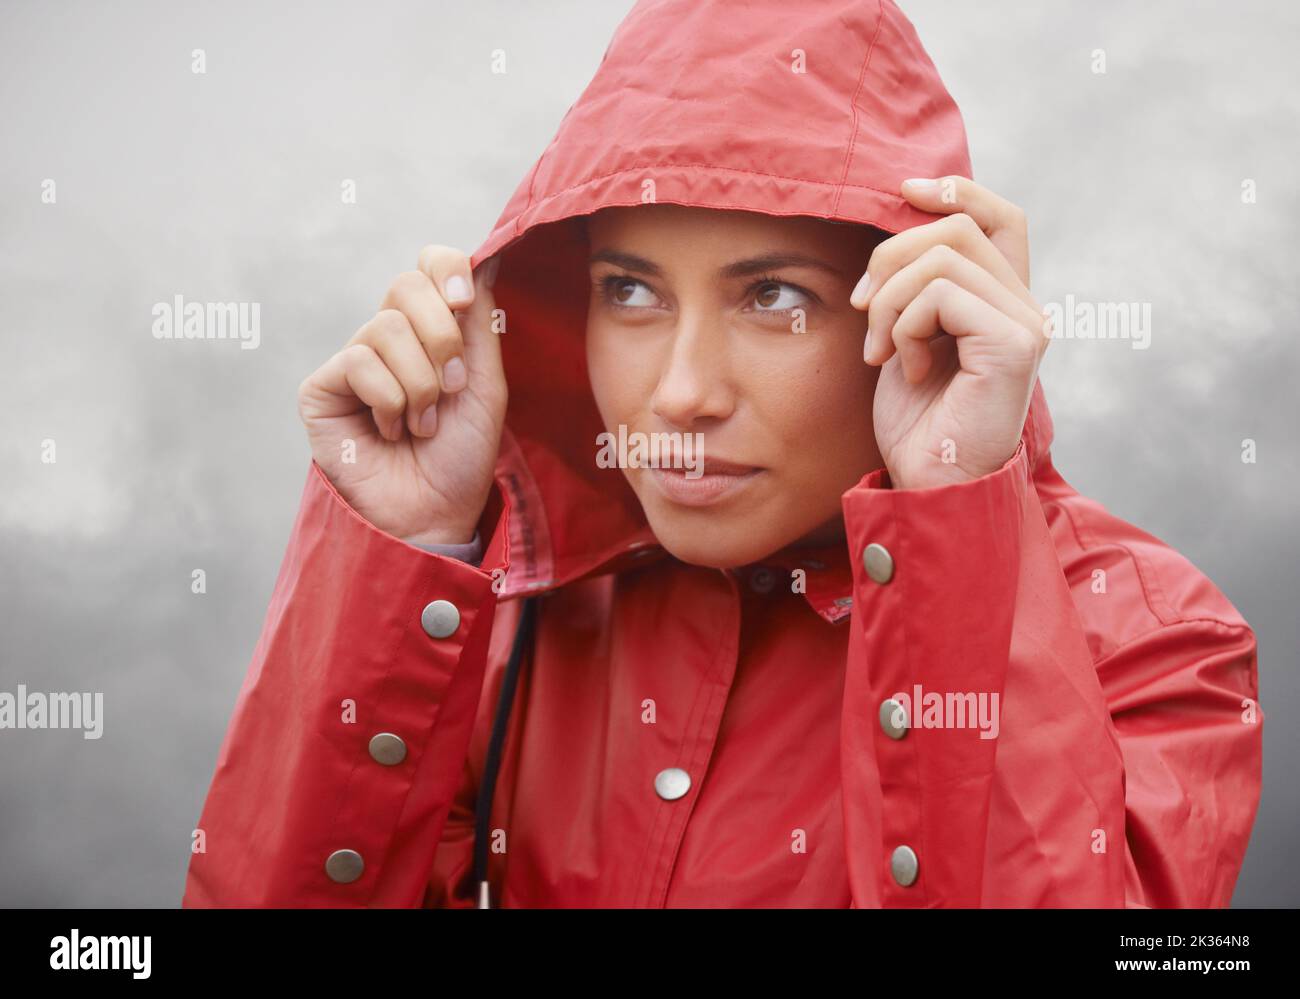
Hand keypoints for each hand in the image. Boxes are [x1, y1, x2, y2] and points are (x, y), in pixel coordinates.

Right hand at [297, 246, 506, 544]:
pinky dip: (389, 401)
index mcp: (429, 329)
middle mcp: (387, 338)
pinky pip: (359, 361)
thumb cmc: (461, 455)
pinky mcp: (322, 387)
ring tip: (423, 424)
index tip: (464, 303)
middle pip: (405, 286)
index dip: (446, 270)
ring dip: (420, 385)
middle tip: (451, 389)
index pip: (428, 265)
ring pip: (385, 328)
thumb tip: (483, 257)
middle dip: (442, 340)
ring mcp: (353, 361)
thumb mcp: (486, 384)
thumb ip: (480, 324)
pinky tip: (391, 432)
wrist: (435, 513)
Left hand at [851, 177, 1048, 489]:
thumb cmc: (916, 421)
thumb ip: (914, 286)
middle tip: (863, 310)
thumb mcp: (907, 336)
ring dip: (889, 301)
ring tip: (882, 351)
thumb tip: (894, 221)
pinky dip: (905, 327)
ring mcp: (1026, 324)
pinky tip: (909, 369)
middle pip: (957, 228)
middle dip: (889, 258)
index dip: (954, 190)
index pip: (997, 216)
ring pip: (942, 258)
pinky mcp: (1014, 344)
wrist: (930, 484)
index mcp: (1003, 301)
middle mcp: (1025, 307)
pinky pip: (940, 295)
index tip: (901, 190)